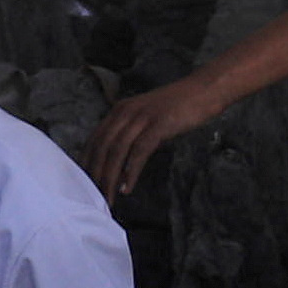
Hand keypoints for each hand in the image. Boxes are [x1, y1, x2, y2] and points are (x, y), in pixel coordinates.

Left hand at [89, 77, 220, 196]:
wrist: (204, 89)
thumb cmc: (177, 107)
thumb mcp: (146, 116)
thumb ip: (131, 133)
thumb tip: (119, 162)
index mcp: (119, 110)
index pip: (94, 139)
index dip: (87, 163)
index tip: (84, 184)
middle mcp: (125, 112)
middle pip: (102, 147)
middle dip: (95, 175)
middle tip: (94, 198)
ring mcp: (142, 117)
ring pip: (117, 151)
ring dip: (110, 178)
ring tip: (108, 198)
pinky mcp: (158, 124)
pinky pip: (139, 151)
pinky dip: (131, 171)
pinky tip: (128, 187)